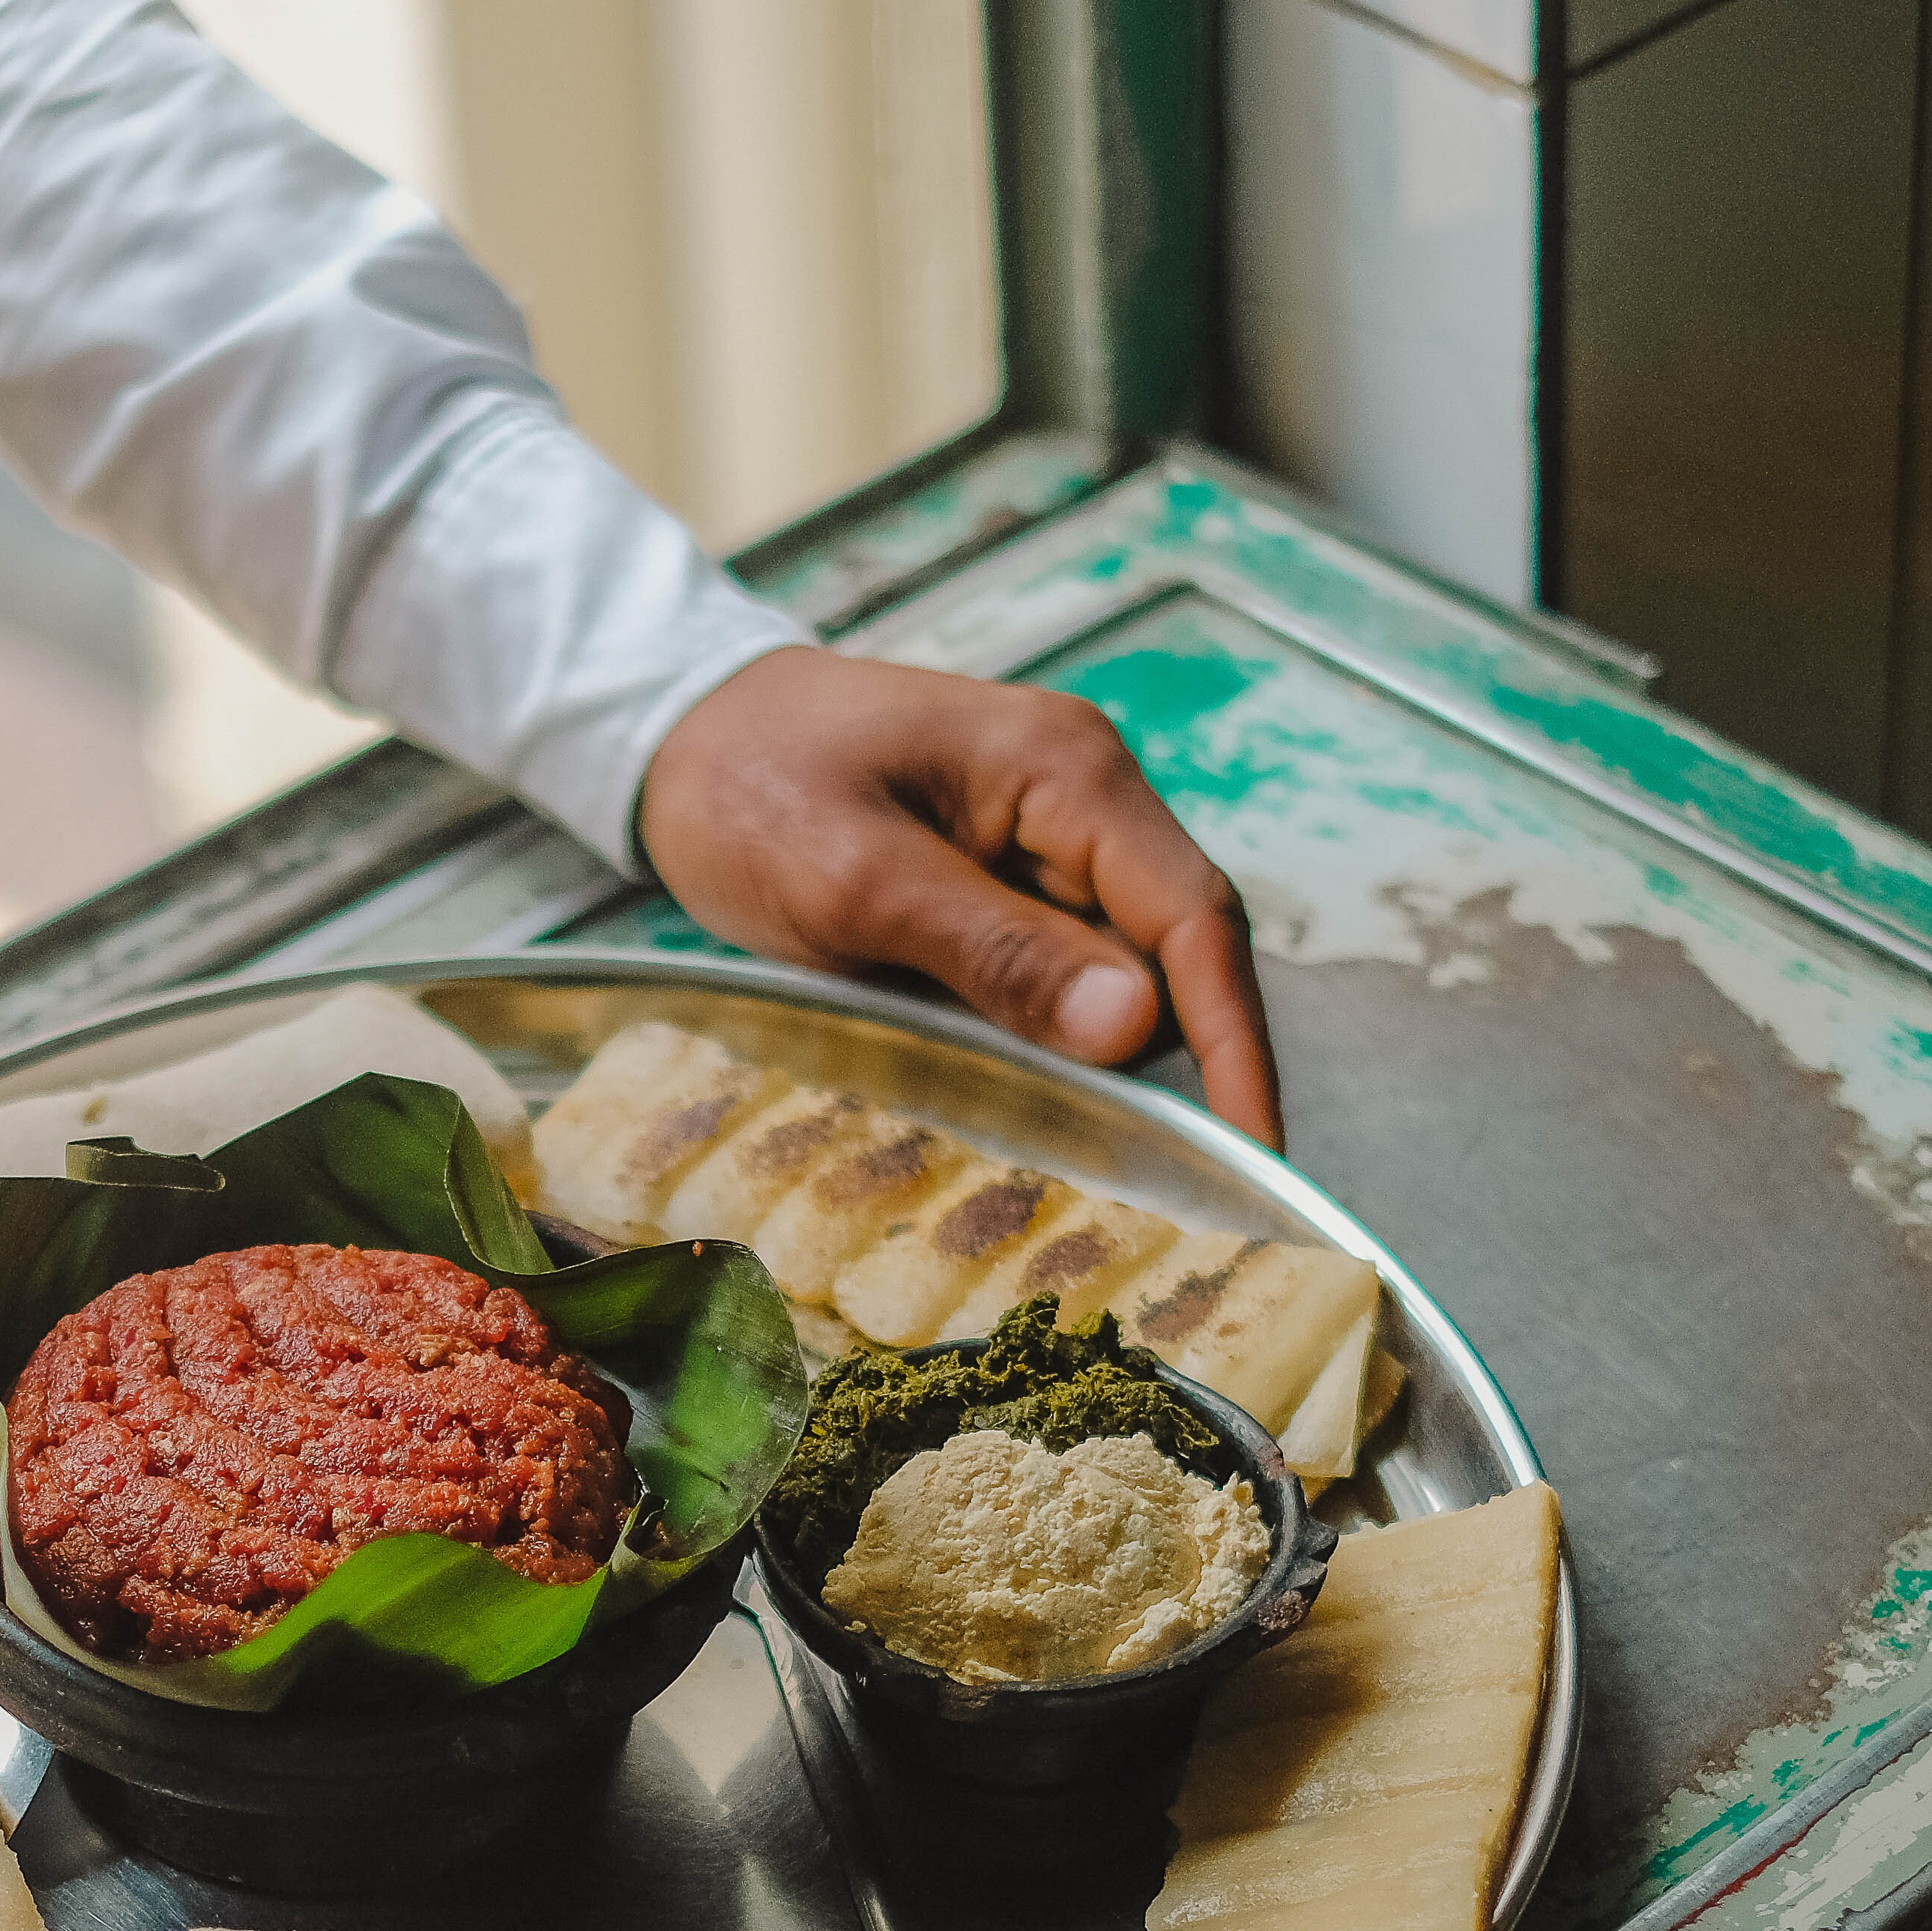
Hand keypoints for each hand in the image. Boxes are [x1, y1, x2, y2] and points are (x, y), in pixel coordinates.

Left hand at [638, 647, 1280, 1144]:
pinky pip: (1066, 973)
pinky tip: (1048, 1113)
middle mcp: (1083, 798)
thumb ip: (996, 950)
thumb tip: (1133, 1026)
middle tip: (1186, 1198)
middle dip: (1188, 1069)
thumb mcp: (855, 879)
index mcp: (1066, 770)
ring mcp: (1049, 841)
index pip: (1193, 917)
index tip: (1254, 1153)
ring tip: (1124, 1176)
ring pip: (1123, 973)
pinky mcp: (1008, 882)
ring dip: (1122, 1066)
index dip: (1234, 1044)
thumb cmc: (749, 783)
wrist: (677, 732)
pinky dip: (1063, 1043)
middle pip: (1176, 951)